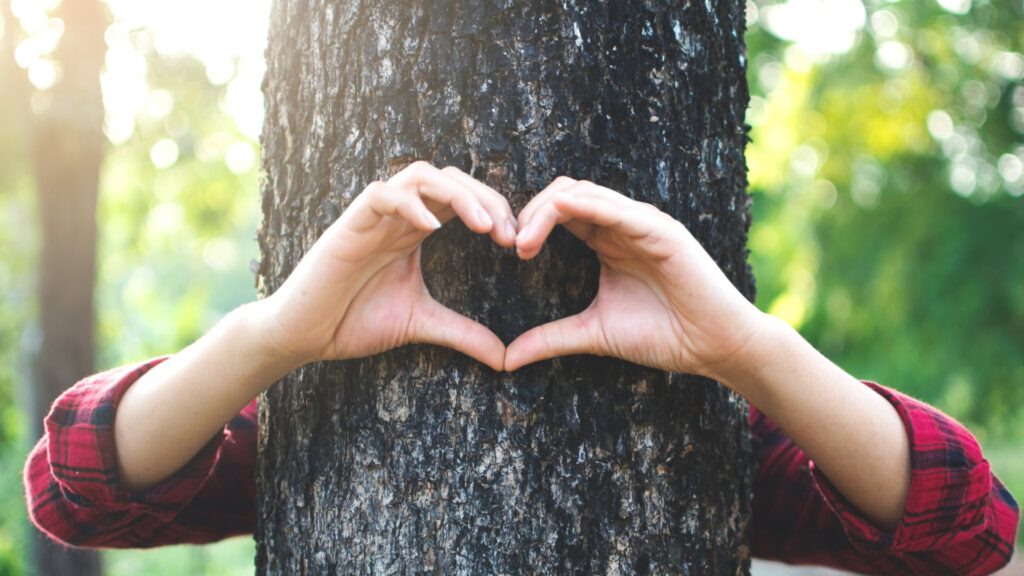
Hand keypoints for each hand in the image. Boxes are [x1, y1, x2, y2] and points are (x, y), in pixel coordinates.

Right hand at [259, 161, 515, 370]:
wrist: (304, 336)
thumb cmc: (354, 321)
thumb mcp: (421, 324)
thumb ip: (463, 333)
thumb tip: (506, 357)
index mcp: (415, 229)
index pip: (462, 197)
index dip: (494, 210)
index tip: (517, 243)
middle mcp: (397, 216)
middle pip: (449, 178)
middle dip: (486, 198)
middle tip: (508, 233)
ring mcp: (372, 217)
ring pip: (419, 175)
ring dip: (458, 194)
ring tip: (482, 226)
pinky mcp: (348, 227)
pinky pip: (380, 195)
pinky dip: (409, 204)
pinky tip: (433, 228)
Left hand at [504, 177, 766, 378]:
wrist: (713, 347)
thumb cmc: (662, 335)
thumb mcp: (593, 333)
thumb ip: (550, 338)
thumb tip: (505, 358)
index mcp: (606, 240)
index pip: (558, 212)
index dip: (528, 224)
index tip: (508, 253)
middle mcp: (622, 224)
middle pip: (565, 194)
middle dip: (530, 213)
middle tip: (510, 245)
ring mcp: (642, 223)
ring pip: (584, 193)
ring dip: (547, 211)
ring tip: (523, 243)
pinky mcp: (662, 231)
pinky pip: (618, 208)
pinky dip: (586, 205)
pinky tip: (560, 213)